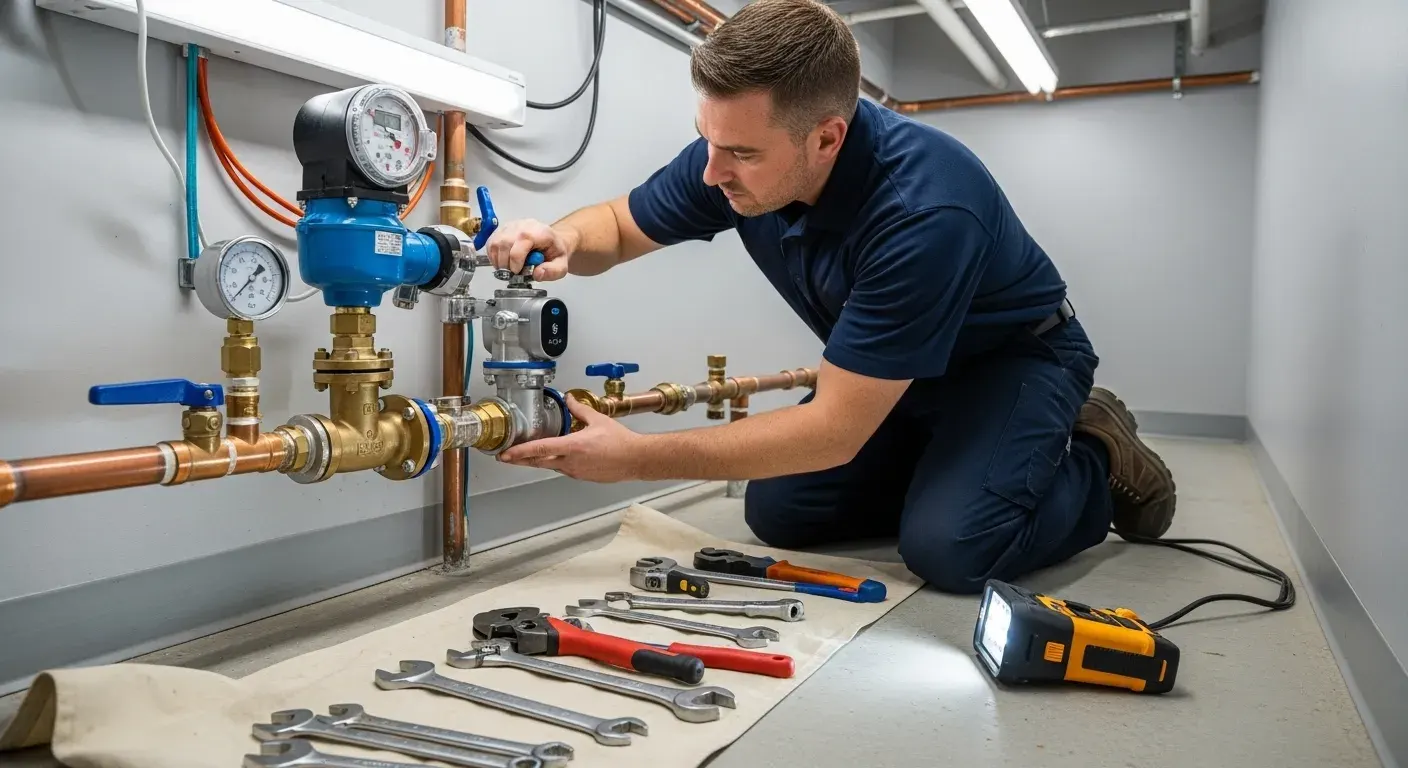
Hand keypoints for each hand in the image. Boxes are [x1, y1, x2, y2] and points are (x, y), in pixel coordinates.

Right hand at [484, 218, 575, 281]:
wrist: (551, 242)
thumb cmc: (554, 252)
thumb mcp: (561, 266)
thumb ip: (553, 272)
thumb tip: (537, 273)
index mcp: (540, 232)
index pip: (522, 241)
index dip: (516, 261)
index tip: (518, 272)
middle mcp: (523, 225)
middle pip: (505, 243)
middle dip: (506, 264)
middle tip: (514, 273)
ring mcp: (511, 226)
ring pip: (495, 243)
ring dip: (499, 261)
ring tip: (509, 268)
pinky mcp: (501, 230)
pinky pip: (491, 243)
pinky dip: (493, 257)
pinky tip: (503, 262)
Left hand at [498, 396, 647, 481]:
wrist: (635, 459)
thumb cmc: (620, 441)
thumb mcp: (598, 420)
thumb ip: (580, 409)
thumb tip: (569, 399)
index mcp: (573, 446)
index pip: (540, 449)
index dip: (520, 452)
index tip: (505, 454)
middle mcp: (571, 462)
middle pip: (538, 462)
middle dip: (520, 460)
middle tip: (505, 457)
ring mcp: (576, 472)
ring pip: (550, 466)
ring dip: (537, 461)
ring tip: (526, 456)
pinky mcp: (582, 477)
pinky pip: (564, 469)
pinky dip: (555, 463)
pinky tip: (556, 457)